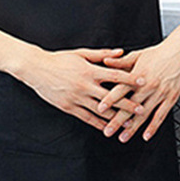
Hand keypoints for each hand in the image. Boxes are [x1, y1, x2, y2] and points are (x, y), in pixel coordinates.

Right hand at [19, 47, 144, 131]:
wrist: (36, 68)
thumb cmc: (59, 59)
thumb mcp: (81, 54)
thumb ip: (102, 54)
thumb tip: (120, 52)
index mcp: (89, 71)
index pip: (115, 75)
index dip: (130, 79)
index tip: (143, 82)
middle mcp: (84, 85)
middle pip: (111, 96)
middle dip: (127, 104)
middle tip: (141, 110)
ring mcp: (76, 98)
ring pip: (100, 110)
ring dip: (116, 118)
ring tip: (129, 124)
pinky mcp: (69, 107)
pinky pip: (87, 118)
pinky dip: (99, 124)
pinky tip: (107, 128)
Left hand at [98, 34, 179, 141]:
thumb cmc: (158, 53)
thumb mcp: (137, 55)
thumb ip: (120, 61)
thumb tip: (105, 61)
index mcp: (138, 75)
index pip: (121, 90)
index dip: (110, 100)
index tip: (100, 109)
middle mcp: (148, 86)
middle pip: (130, 106)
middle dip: (118, 120)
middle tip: (108, 131)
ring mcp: (160, 93)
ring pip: (144, 114)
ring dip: (133, 127)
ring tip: (123, 137)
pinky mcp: (171, 98)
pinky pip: (161, 115)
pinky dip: (153, 127)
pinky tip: (146, 135)